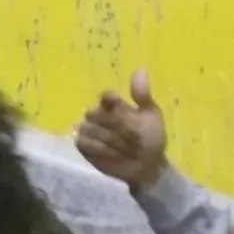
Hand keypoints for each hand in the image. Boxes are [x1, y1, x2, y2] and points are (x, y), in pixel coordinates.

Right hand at [75, 69, 167, 189]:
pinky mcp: (83, 146)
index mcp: (114, 105)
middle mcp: (99, 115)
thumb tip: (140, 68)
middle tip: (131, 137)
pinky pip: (83, 141)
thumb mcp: (150, 115)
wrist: (147, 165)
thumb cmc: (150, 139)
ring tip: (125, 149)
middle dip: (114, 126)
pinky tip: (112, 154)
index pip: (104, 96)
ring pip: (89, 128)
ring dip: (110, 140)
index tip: (117, 105)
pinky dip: (99, 148)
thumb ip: (141, 94)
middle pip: (95, 113)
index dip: (110, 101)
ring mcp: (89, 130)